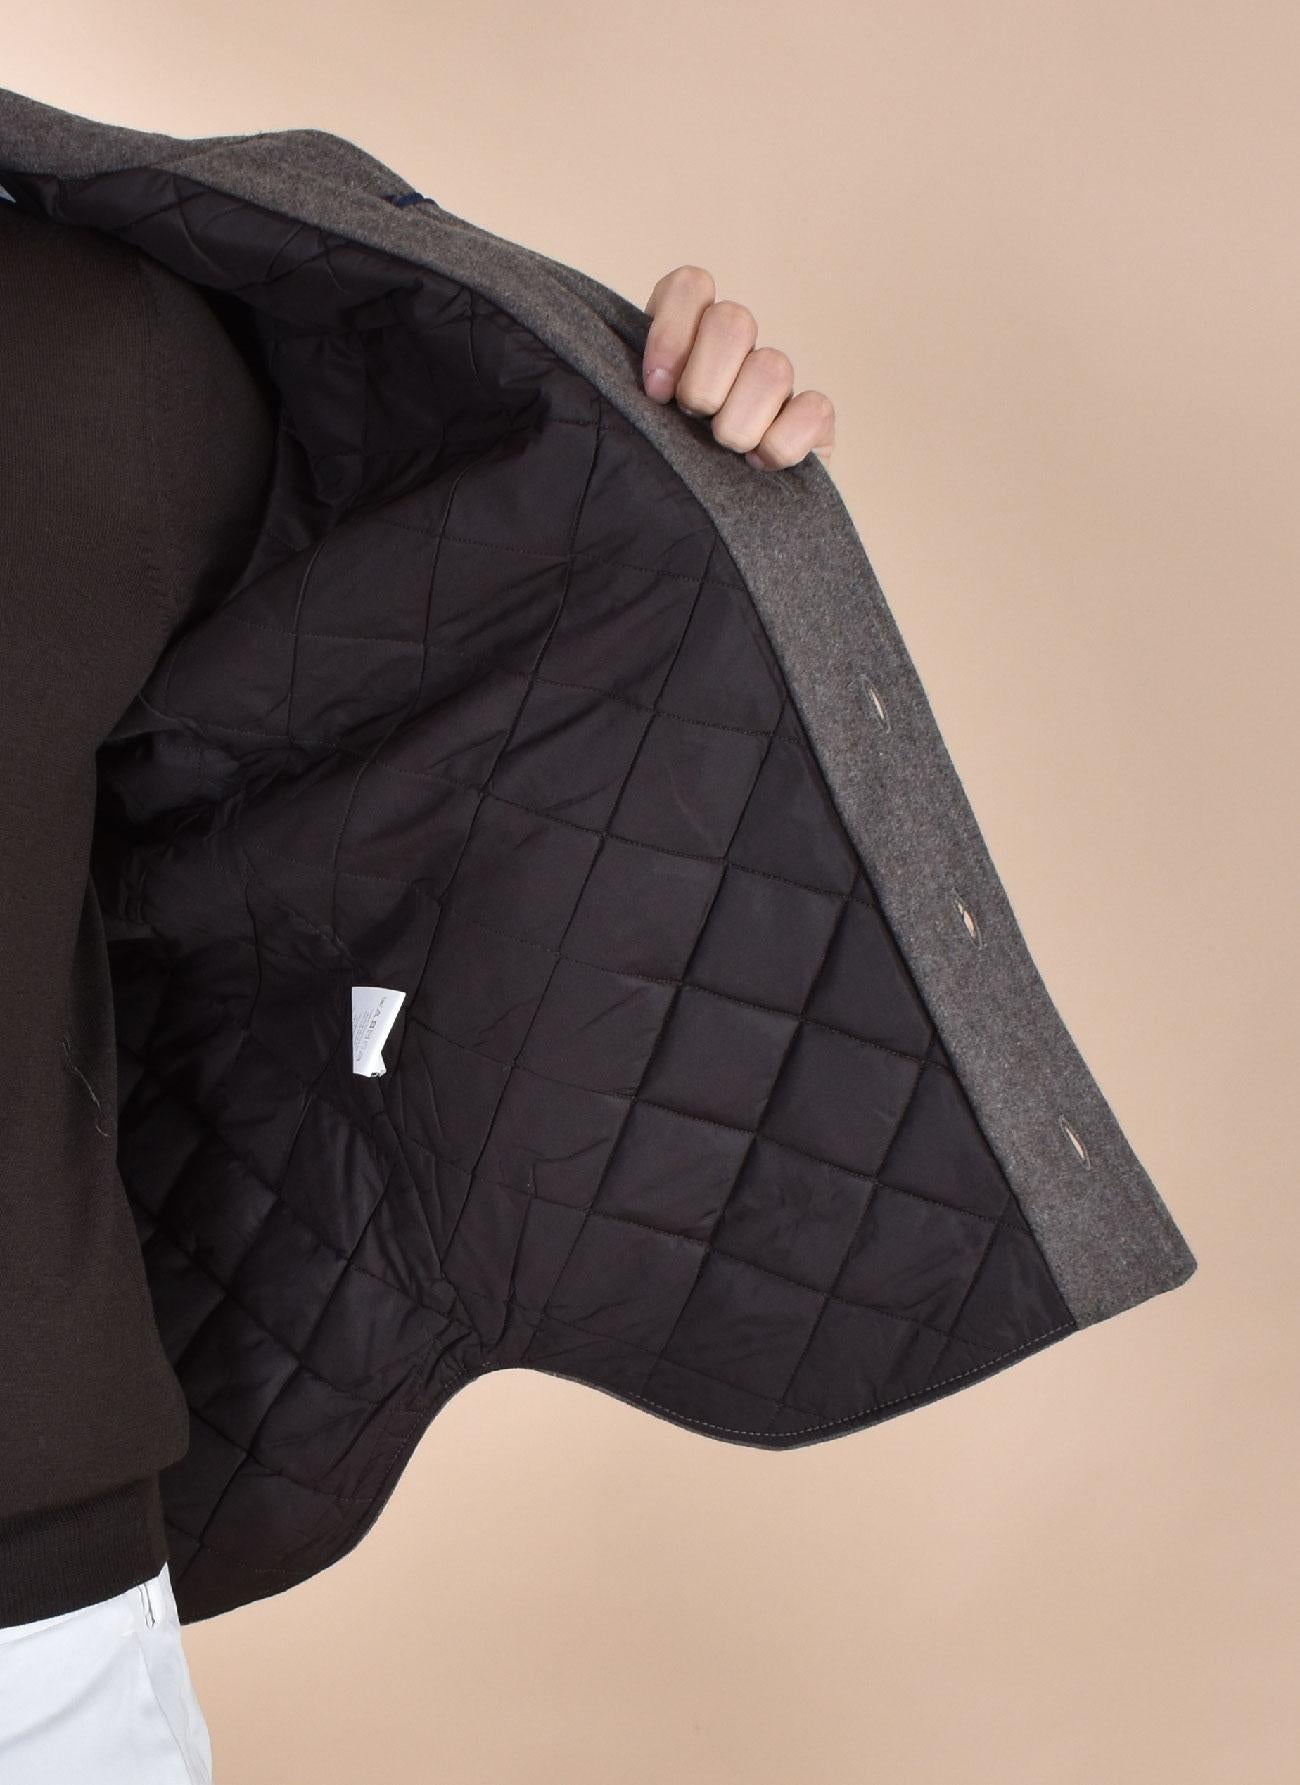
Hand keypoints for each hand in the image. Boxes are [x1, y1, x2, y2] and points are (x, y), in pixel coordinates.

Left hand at [640, 265, 834, 469]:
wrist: (703, 530)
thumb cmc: (661, 472)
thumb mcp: (633, 430)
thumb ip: (628, 398)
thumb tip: (644, 391)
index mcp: (688, 337)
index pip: (691, 286)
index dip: (672, 332)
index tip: (657, 391)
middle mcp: (736, 350)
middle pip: (733, 320)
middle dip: (705, 381)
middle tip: (691, 419)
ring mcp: (777, 383)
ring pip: (772, 366)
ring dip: (739, 420)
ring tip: (724, 450)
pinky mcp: (812, 421)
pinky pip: (815, 410)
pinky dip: (782, 443)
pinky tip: (759, 464)